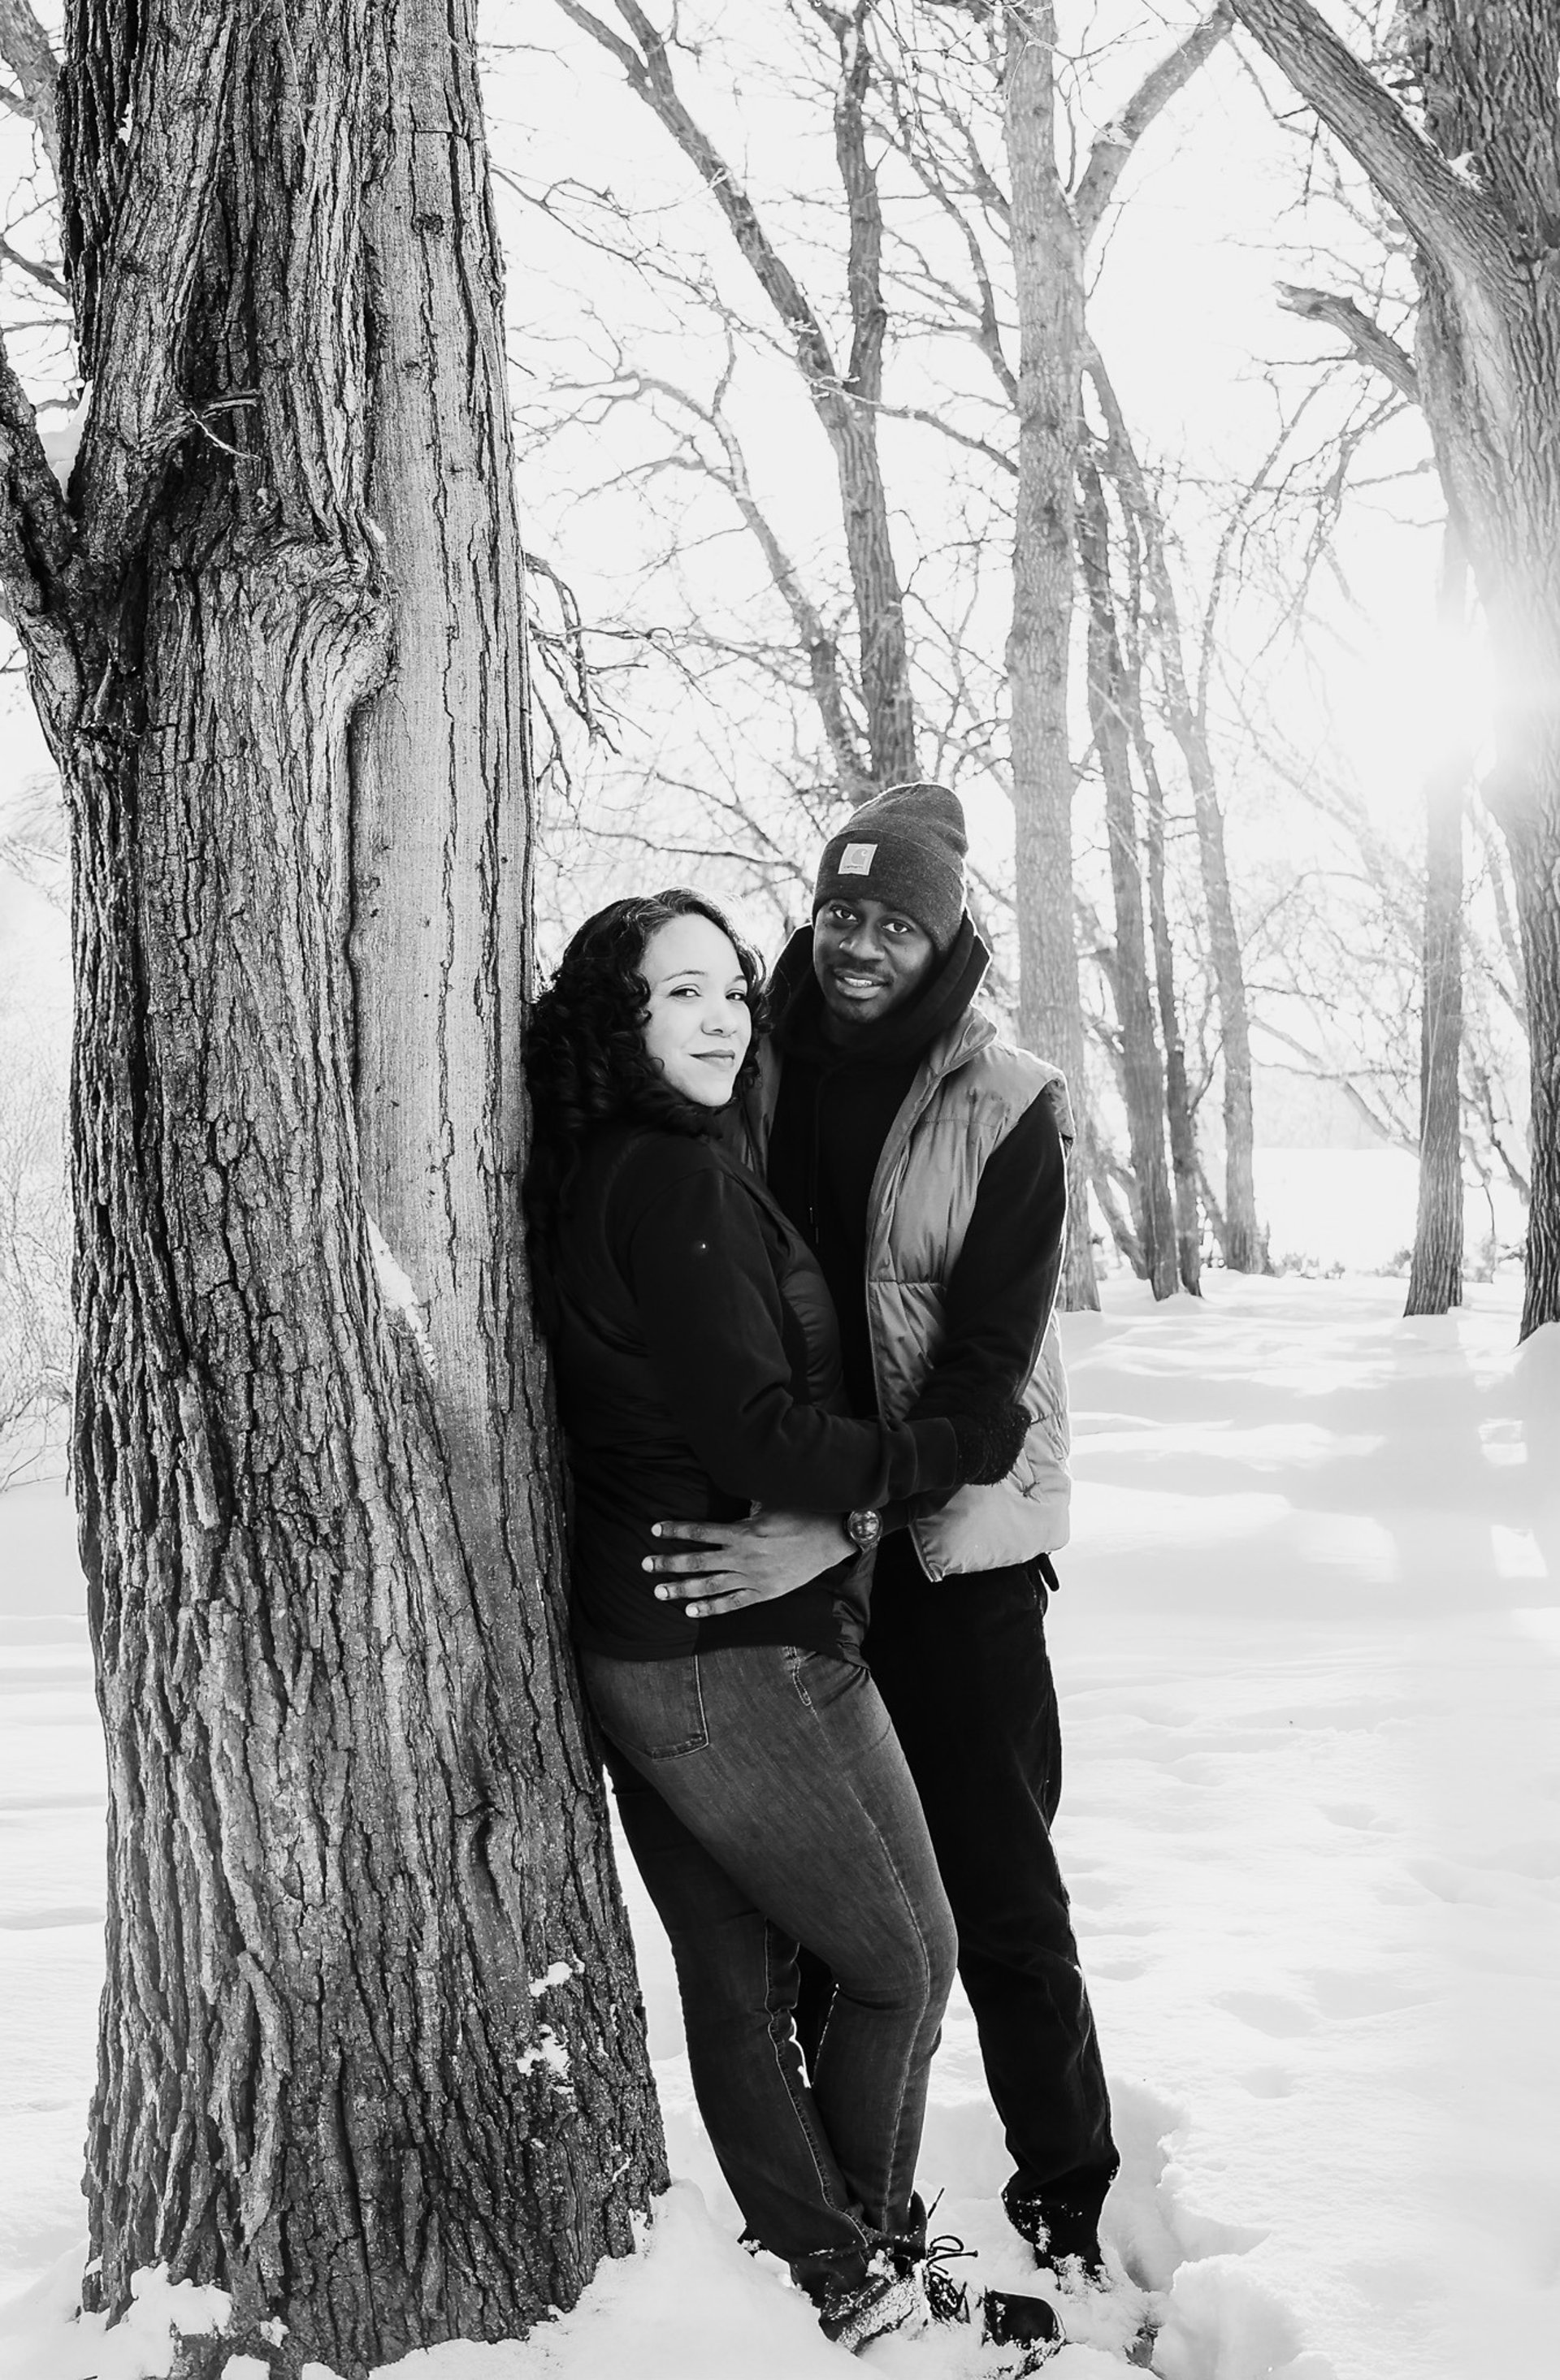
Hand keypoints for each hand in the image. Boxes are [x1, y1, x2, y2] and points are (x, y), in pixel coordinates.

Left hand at [643, 1507, 848, 1619]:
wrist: (834, 1536)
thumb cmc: (803, 1512)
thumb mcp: (770, 1499)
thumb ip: (744, 1500)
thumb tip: (724, 1481)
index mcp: (744, 1531)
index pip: (700, 1531)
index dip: (676, 1530)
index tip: (655, 1530)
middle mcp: (745, 1556)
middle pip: (698, 1562)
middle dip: (669, 1564)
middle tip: (645, 1566)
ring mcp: (754, 1577)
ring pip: (710, 1586)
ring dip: (683, 1589)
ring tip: (660, 1592)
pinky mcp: (766, 1592)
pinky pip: (733, 1603)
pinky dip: (711, 1608)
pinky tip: (691, 1610)